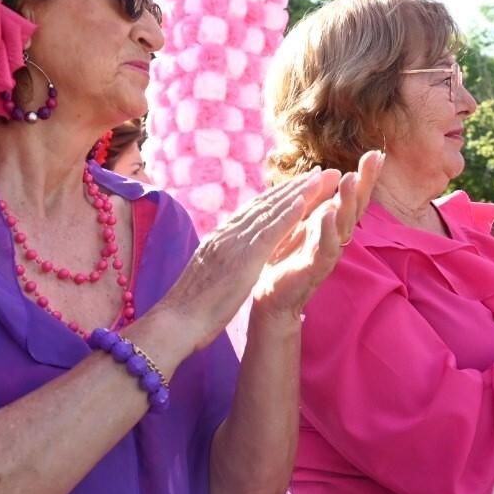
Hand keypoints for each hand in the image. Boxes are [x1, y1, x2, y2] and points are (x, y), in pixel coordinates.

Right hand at [149, 170, 342, 349]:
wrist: (176, 321)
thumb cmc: (189, 307)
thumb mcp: (208, 274)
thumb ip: (219, 259)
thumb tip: (225, 255)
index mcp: (221, 239)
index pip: (253, 212)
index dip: (277, 196)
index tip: (297, 185)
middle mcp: (228, 234)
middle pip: (265, 204)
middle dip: (292, 187)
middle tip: (317, 172)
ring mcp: (234, 244)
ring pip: (270, 212)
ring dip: (297, 193)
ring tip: (318, 178)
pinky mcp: (243, 259)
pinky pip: (270, 232)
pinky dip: (287, 216)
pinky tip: (304, 203)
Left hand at [251, 150, 383, 323]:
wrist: (271, 295)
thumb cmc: (288, 257)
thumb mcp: (302, 220)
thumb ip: (316, 199)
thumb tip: (330, 170)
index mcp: (333, 224)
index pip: (354, 197)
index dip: (366, 177)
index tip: (377, 153)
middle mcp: (336, 237)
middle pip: (356, 208)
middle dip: (365, 183)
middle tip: (372, 159)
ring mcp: (327, 253)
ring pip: (344, 226)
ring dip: (348, 202)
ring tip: (350, 179)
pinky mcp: (313, 270)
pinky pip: (325, 249)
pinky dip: (327, 231)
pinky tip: (327, 214)